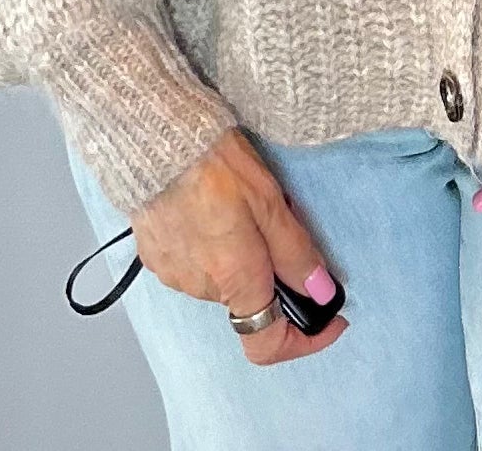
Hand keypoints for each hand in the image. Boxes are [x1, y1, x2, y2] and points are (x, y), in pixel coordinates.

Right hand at [129, 125, 349, 364]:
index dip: (304, 339)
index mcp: (235, 280)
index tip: (327, 317)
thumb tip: (321, 293)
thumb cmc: (213, 164)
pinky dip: (208, 245)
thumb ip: (296, 254)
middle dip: (269, 270)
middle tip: (275, 221)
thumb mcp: (270, 203)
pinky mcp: (154, 255)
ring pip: (221, 278)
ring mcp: (174, 273)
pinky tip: (207, 207)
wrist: (154, 138)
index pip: (268, 343)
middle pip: (249, 299)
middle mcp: (202, 288)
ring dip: (237, 254)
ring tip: (235, 204)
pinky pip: (193, 263)